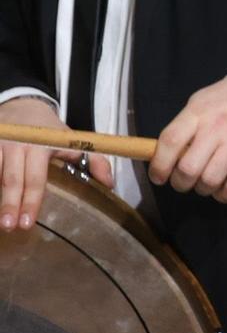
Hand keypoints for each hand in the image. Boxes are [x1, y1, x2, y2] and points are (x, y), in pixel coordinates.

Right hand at [0, 95, 110, 230]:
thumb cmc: (49, 131)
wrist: (23, 106)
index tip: (28, 222)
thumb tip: (109, 184)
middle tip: (10, 226)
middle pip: (12, 180)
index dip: (32, 200)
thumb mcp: (73, 141)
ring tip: (1, 221)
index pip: (36, 178)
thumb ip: (94, 161)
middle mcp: (17, 145)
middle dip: (10, 205)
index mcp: (41, 146)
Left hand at [149, 76, 226, 202]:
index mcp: (198, 113)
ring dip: (202, 189)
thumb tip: (159, 155)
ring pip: (210, 181)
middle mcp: (217, 128)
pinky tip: (222, 188)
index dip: (159, 165)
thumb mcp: (199, 103)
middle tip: (182, 180)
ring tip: (204, 182)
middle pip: (188, 169)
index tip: (158, 176)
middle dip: (180, 183)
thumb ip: (181, 128)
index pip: (170, 142)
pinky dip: (224, 195)